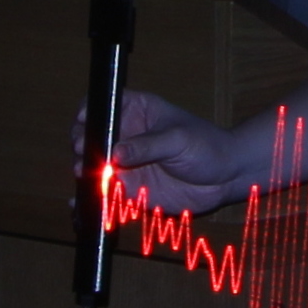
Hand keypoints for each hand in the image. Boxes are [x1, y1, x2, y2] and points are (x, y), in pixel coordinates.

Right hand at [72, 89, 251, 213]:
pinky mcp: (131, 188)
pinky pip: (106, 192)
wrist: (226, 178)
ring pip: (94, 166)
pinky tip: (80, 202)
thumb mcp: (177, 140)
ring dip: (84, 172)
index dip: (89, 113)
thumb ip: (147, 146)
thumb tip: (115, 152)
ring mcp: (125, 162)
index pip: (103, 105)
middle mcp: (125, 135)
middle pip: (91, 137)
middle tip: (84, 155)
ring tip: (84, 176)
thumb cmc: (208, 146)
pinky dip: (93, 198)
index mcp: (136, 111)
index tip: (84, 124)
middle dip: (82, 145)